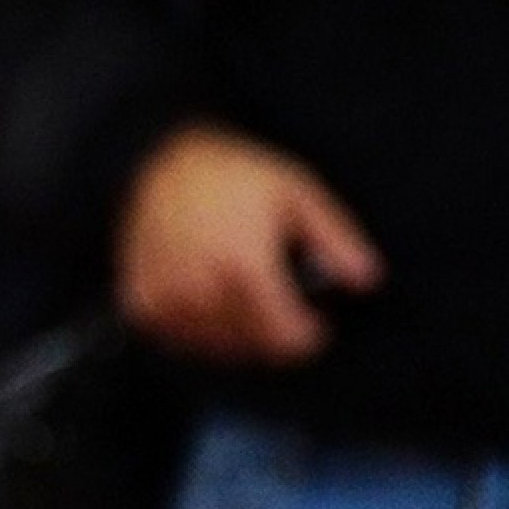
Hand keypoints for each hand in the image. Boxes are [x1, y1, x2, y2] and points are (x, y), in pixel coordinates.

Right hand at [114, 125, 383, 365]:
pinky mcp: (142, 303)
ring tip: (240, 295)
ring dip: (237, 334)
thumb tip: (367, 281)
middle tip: (275, 298)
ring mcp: (167, 299)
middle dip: (273, 331)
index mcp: (245, 266)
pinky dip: (197, 330)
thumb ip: (337, 241)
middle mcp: (202, 289)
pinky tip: (206, 298)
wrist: (160, 160)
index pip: (286, 340)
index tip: (313, 321)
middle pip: (253, 347)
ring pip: (216, 348)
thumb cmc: (233, 175)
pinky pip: (178, 340)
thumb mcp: (297, 194)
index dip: (309, 335)